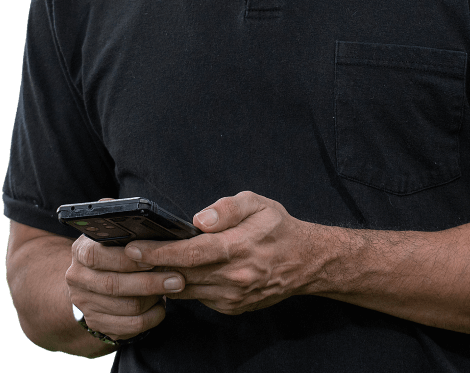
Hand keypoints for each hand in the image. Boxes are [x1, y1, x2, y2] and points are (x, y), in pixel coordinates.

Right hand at [65, 198, 185, 341]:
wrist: (90, 284)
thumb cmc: (112, 250)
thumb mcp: (110, 232)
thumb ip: (117, 218)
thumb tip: (125, 207)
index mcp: (81, 250)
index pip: (96, 255)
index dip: (127, 258)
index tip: (154, 257)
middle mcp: (78, 278)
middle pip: (114, 284)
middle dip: (150, 282)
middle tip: (179, 278)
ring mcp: (86, 304)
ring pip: (124, 307)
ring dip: (153, 299)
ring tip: (175, 287)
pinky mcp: (98, 324)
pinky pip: (127, 327)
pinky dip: (149, 319)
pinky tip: (162, 307)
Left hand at [124, 191, 313, 314]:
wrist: (304, 262)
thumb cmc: (277, 227)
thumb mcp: (258, 203)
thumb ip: (228, 208)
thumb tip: (198, 220)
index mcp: (238, 247)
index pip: (191, 253)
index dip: (160, 252)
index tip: (134, 247)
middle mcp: (233, 277)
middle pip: (182, 274)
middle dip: (150, 266)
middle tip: (123, 256)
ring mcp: (231, 297)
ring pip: (186, 290)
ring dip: (161, 279)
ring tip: (138, 264)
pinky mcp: (231, 308)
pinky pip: (199, 297)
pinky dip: (182, 286)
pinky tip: (169, 274)